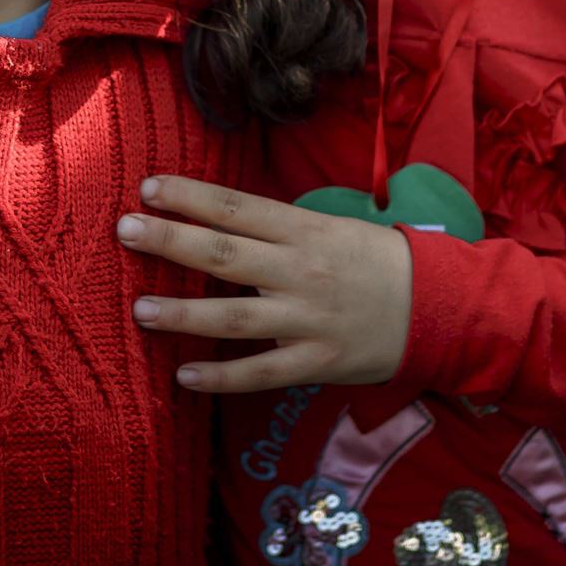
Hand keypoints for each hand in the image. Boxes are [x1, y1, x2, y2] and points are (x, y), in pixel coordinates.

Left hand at [116, 176, 412, 394]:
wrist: (440, 306)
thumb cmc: (379, 261)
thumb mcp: (334, 228)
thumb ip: (282, 228)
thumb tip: (221, 218)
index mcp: (306, 231)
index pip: (239, 207)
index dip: (192, 196)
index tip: (148, 187)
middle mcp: (302, 271)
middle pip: (226, 253)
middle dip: (172, 240)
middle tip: (125, 229)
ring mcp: (308, 320)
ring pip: (235, 317)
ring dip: (183, 313)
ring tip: (139, 309)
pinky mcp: (317, 363)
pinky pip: (262, 374)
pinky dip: (222, 377)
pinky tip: (184, 376)